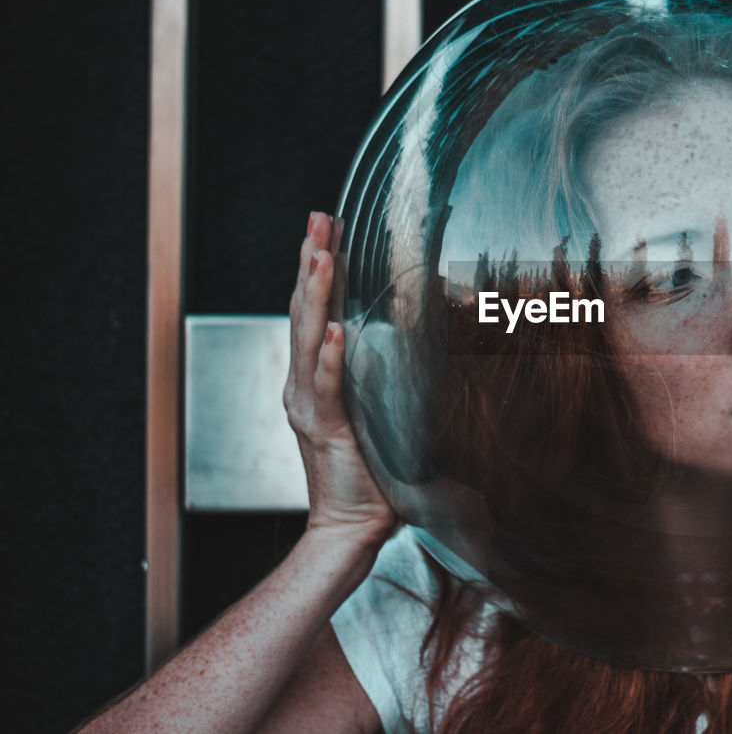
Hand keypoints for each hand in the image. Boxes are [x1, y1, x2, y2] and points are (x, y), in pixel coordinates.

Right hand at [283, 212, 397, 551]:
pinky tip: (334, 330)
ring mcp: (308, 405)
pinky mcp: (324, 430)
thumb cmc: (371, 474)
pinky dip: (329, 358)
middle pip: (303, 311)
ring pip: (308, 338)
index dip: (319, 268)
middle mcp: (303, 384)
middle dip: (311, 261)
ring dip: (317, 294)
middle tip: (318, 219)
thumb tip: (414, 344)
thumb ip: (388, 378)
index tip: (328, 228)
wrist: (352, 528)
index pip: (314, 310)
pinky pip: (325, 388)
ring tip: (324, 254)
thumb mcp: (380, 411)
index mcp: (315, 377)